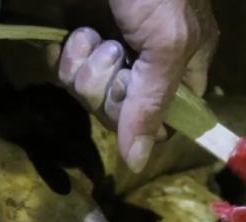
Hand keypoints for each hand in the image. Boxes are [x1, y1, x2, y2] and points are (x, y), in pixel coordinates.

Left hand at [48, 0, 218, 172]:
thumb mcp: (168, 41)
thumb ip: (153, 104)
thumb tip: (137, 162)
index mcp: (183, 62)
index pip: (163, 119)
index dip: (144, 119)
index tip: (133, 101)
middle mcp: (146, 62)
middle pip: (120, 112)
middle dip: (107, 89)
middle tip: (111, 55)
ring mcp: (108, 49)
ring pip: (89, 95)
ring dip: (83, 68)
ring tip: (88, 35)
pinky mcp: (76, 38)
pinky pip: (64, 73)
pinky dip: (62, 56)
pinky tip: (67, 35)